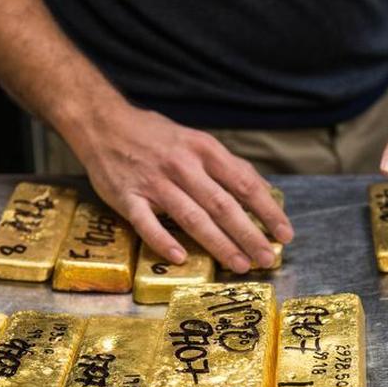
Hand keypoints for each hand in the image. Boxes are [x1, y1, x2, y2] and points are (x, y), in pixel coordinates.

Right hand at [65, 102, 292, 272]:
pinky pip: (147, 224)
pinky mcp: (127, 197)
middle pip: (222, 205)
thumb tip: (259, 189)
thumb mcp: (194, 140)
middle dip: (249, 234)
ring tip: (239, 264)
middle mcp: (182, 166)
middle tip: (267, 258)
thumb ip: (224, 165)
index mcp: (203, 150)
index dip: (267, 210)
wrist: (103, 123)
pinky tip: (181, 258)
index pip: (244, 183)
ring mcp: (153, 183)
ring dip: (218, 243)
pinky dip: (163, 241)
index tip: (284, 233)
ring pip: (192, 217)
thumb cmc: (154, 135)